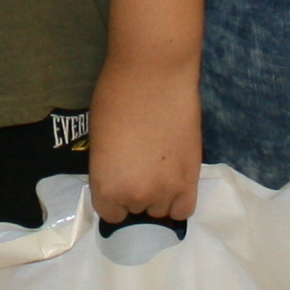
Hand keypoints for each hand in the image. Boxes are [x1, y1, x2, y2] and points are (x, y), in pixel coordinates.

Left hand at [84, 57, 203, 221]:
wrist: (153, 76)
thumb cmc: (115, 98)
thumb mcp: (98, 142)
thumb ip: (108, 172)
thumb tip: (120, 181)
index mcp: (107, 188)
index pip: (110, 213)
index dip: (113, 198)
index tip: (117, 181)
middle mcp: (137, 197)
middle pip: (136, 211)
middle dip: (134, 193)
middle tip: (137, 167)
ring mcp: (167, 190)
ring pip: (161, 211)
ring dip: (158, 196)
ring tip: (156, 169)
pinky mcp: (191, 178)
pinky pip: (184, 209)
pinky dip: (178, 201)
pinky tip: (173, 183)